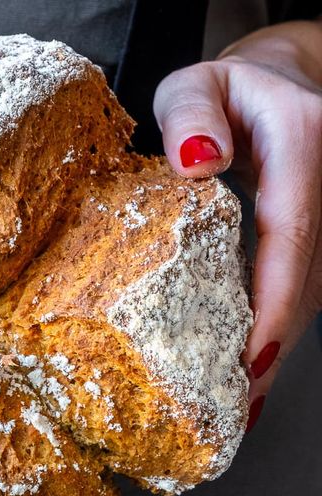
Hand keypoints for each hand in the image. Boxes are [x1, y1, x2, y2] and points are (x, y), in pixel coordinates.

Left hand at [154, 21, 321, 425]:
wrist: (280, 84)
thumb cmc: (229, 91)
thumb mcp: (195, 82)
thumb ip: (187, 111)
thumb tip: (195, 161)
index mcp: (303, 139)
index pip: (292, 233)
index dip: (276, 303)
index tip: (255, 360)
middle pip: (308, 279)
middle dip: (274, 348)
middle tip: (238, 410)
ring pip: (314, 294)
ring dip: (278, 349)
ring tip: (242, 405)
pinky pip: (308, 291)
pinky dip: (280, 331)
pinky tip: (253, 370)